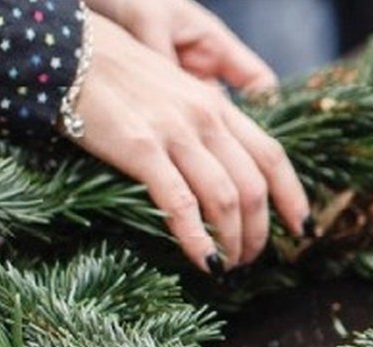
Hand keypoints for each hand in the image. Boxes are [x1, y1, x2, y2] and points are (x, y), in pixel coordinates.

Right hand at [73, 11, 308, 272]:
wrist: (70, 54)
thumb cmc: (118, 78)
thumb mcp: (175, 92)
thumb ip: (200, 122)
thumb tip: (220, 164)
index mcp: (217, 107)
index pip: (272, 156)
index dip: (292, 196)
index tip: (301, 228)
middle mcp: (206, 119)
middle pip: (254, 186)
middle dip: (259, 231)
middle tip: (251, 259)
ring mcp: (176, 133)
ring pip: (226, 198)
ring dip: (233, 241)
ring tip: (228, 266)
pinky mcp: (140, 149)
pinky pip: (180, 203)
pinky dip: (197, 238)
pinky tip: (204, 260)